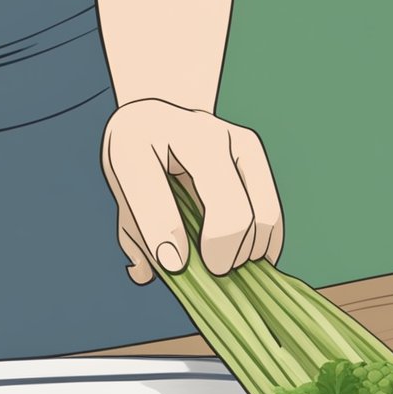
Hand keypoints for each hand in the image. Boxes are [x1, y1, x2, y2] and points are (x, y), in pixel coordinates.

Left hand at [101, 99, 283, 282]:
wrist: (155, 119)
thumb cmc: (137, 166)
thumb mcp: (120, 199)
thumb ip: (135, 236)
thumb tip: (146, 274)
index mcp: (136, 142)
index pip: (153, 197)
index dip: (166, 238)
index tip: (174, 265)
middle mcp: (188, 130)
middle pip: (228, 209)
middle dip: (222, 254)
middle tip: (212, 270)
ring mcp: (225, 135)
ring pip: (258, 212)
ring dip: (247, 252)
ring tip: (228, 263)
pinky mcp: (252, 146)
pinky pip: (271, 206)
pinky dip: (267, 242)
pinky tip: (252, 257)